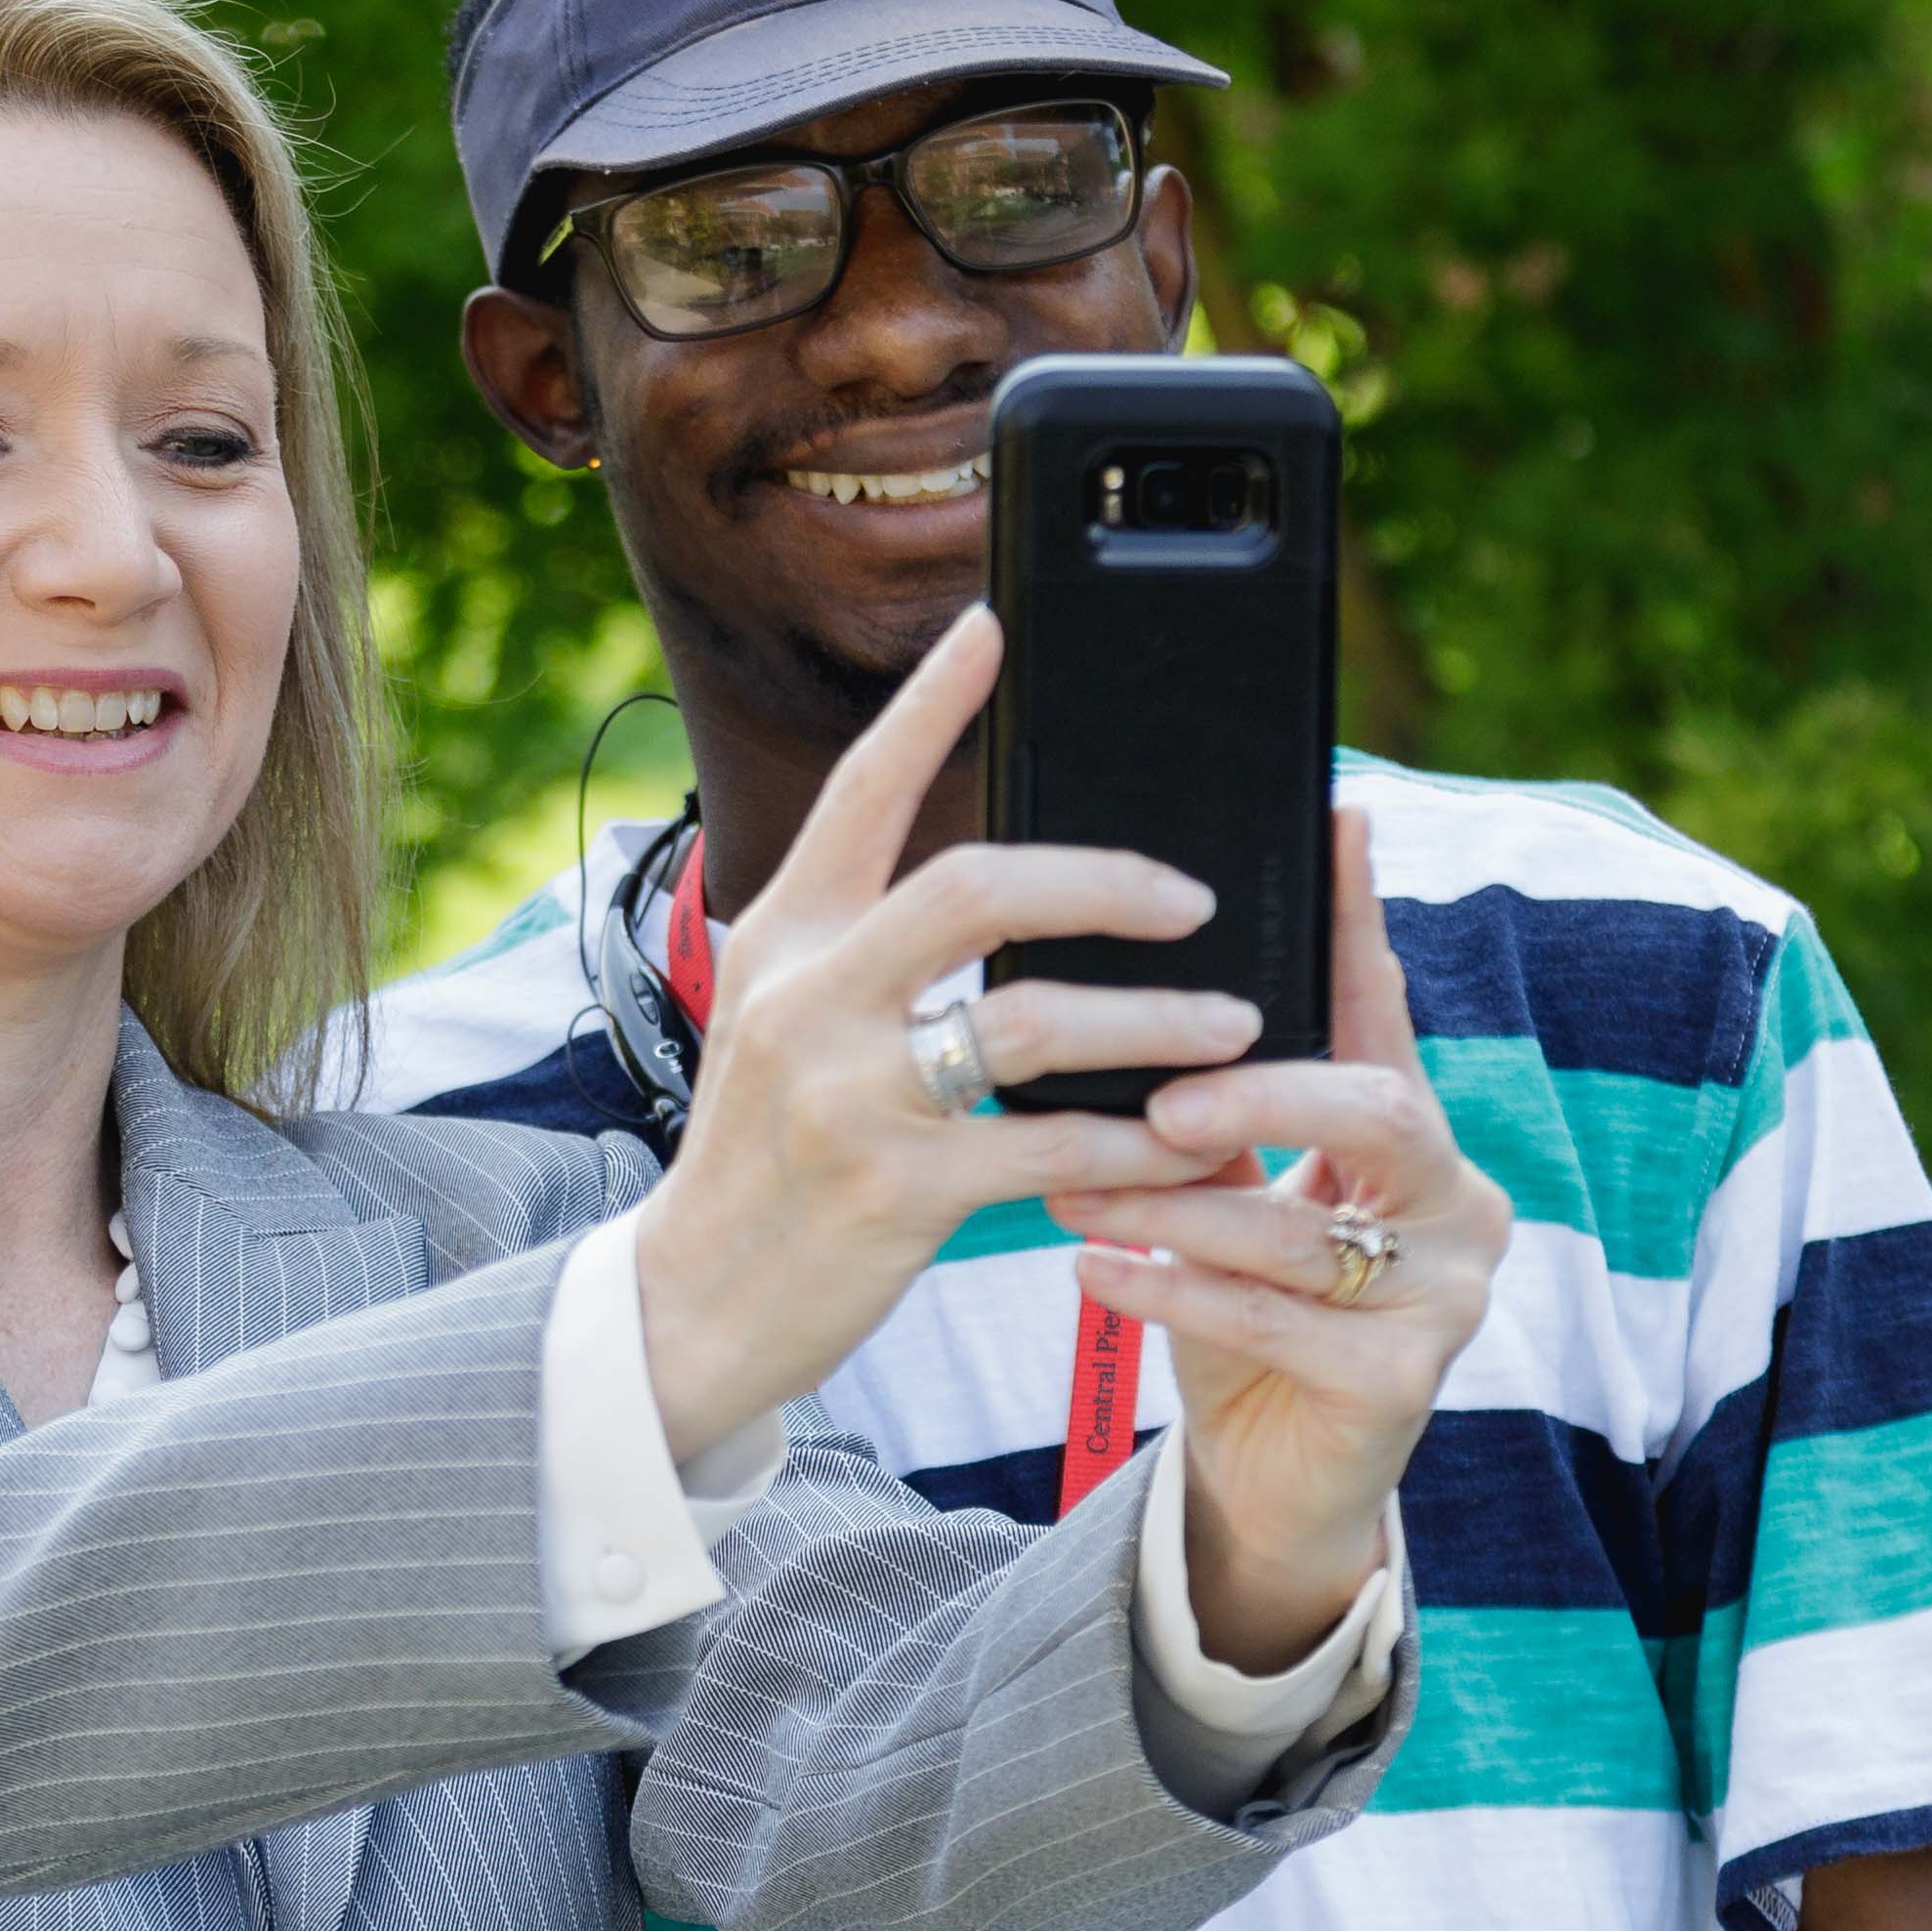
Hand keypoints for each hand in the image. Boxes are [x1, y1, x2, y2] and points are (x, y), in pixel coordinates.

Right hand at [624, 606, 1249, 1450]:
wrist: (696, 1301)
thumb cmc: (762, 1156)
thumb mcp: (776, 1023)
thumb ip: (860, 949)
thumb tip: (996, 886)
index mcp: (785, 938)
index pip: (862, 791)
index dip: (931, 704)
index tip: (992, 629)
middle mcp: (809, 998)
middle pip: (977, 885)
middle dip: (1105, 881)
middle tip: (1193, 895)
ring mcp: (848, 1094)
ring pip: (1033, 1021)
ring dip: (1155, 1018)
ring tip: (1235, 1024)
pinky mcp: (895, 1191)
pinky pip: (1051, 1149)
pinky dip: (1140, 1143)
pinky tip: (1195, 1142)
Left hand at [1069, 809, 1511, 1663]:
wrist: (1269, 1481)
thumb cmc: (1238, 1311)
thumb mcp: (1225, 1194)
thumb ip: (1204, 1111)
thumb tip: (1114, 999)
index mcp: (1413, 1134)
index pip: (1384, 1008)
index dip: (1357, 919)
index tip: (1335, 818)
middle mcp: (1457, 1199)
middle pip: (1377, 1109)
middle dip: (1262, 1093)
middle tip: (1159, 1099)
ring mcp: (1446, 1295)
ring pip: (1307, 1228)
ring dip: (1180, 1206)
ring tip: (1073, 1188)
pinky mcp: (1405, 1383)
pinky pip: (1278, 1323)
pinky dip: (1176, 1292)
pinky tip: (1095, 1269)